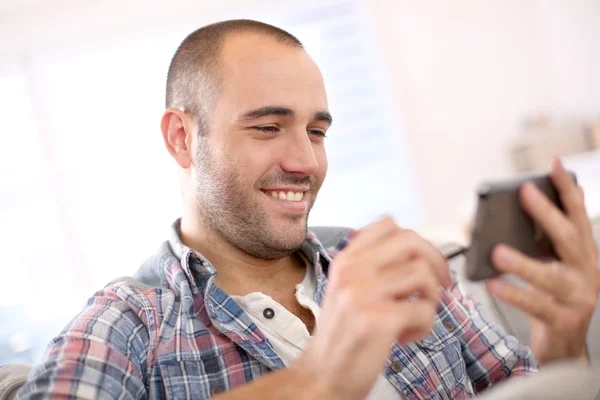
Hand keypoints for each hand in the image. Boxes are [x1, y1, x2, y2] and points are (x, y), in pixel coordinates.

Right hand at [292, 216, 451, 399]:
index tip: (424, 261)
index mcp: (346, 261)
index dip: (416, 241)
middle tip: (440, 283)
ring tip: (416, 315)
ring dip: (431, 299)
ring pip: (422, 275)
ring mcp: (364, 294)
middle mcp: (353, 271)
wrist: (321, 375)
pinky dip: (425, 326)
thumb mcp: (346, 289)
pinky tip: (405, 336)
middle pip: (410, 241)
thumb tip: (418, 255)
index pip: (388, 225)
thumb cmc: (341, 335)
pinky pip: (425, 311)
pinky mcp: (378, 320)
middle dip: (436, 261)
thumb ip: (373, 268)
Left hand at [487, 158, 599, 365]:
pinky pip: (536, 305)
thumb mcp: (549, 268)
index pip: (577, 216)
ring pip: (551, 276)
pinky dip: (514, 293)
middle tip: (526, 193)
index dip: (567, 190)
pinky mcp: (563, 321)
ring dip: (524, 262)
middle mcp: (586, 272)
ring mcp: (578, 298)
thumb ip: (535, 245)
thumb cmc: (551, 300)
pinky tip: (493, 284)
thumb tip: (496, 223)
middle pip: (568, 238)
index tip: (554, 165)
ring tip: (498, 252)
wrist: (564, 349)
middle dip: (546, 213)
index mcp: (583, 254)